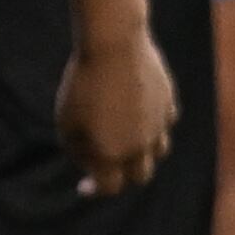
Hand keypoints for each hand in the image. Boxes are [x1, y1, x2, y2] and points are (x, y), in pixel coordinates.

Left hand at [58, 22, 177, 193]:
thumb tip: (90, 164)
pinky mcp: (168, 101)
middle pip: (139, 175)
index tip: (83, 187)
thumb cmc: (83, 83)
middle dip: (124, 175)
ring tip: (129, 143)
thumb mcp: (67, 120)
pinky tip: (143, 116)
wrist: (113, 45)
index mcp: (113, 154)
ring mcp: (159, 125)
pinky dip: (155, 123)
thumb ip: (77, 149)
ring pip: (159, 151)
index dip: (94, 189)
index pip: (108, 187)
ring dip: (144, 152)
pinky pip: (165, 121)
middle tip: (110, 167)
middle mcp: (141, 146)